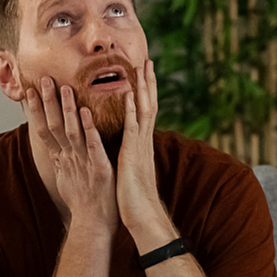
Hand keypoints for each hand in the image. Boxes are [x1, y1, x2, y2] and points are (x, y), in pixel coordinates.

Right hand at [23, 74, 116, 231]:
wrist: (93, 226)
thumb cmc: (84, 203)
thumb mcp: (67, 178)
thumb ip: (62, 159)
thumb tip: (55, 149)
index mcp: (62, 159)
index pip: (45, 130)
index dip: (36, 110)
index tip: (30, 90)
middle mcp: (69, 158)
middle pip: (54, 126)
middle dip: (47, 102)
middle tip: (44, 79)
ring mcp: (83, 163)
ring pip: (72, 132)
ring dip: (68, 109)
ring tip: (65, 88)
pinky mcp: (99, 169)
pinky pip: (94, 146)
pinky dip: (90, 130)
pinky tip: (88, 113)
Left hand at [114, 60, 174, 249]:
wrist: (142, 216)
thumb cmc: (133, 197)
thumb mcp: (131, 169)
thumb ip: (130, 155)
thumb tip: (128, 148)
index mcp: (141, 144)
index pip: (144, 112)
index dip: (145, 92)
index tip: (143, 74)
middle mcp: (143, 141)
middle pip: (148, 105)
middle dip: (148, 83)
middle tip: (147, 60)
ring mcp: (140, 147)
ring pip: (143, 111)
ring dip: (142, 88)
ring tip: (141, 68)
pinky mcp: (133, 155)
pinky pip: (132, 128)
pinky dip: (131, 110)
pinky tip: (129, 95)